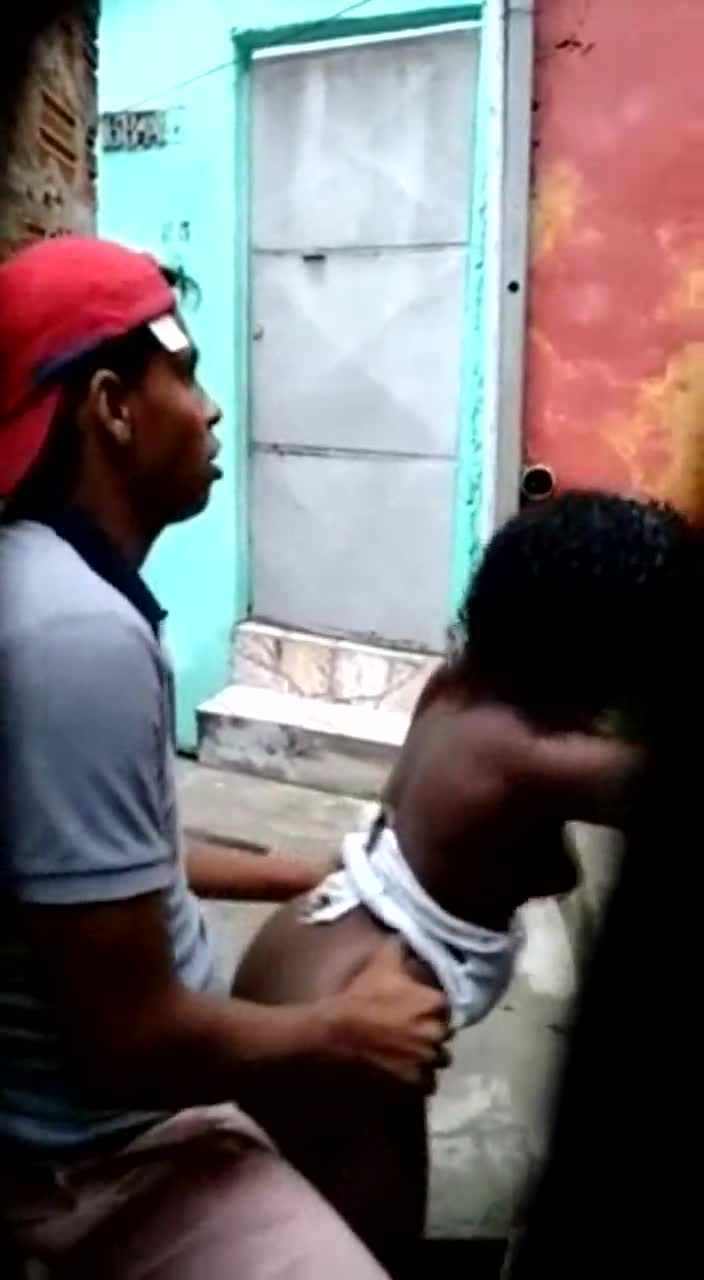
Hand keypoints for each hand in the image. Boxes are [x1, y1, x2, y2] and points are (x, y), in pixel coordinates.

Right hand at [323, 938, 450, 1089]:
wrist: (336, 1034)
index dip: (431, 1010)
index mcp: (435, 1004)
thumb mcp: (380, 963)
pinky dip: (418, 1079)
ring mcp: (427, 1061)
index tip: (416, 1011)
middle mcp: (438, 1034)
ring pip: (437, 1061)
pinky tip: (402, 1071)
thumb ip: (400, 948)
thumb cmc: (361, 997)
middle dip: (431, 1034)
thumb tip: (408, 936)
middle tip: (410, 1032)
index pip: (446, 1008)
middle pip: (443, 1036)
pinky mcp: (415, 1083)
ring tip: (407, 1054)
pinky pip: (427, 1084)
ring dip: (426, 1058)